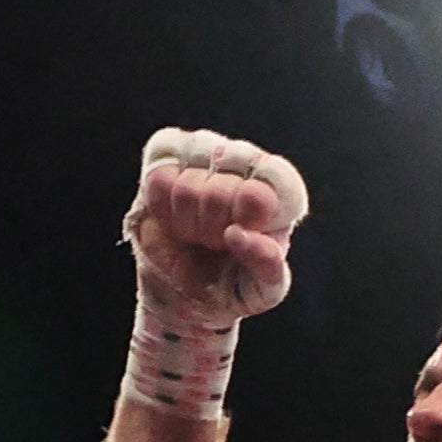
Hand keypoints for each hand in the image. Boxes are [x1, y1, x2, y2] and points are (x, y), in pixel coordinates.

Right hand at [123, 129, 305, 325]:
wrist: (188, 283)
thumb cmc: (234, 282)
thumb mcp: (261, 288)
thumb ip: (265, 265)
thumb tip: (240, 235)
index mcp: (283, 193)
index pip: (273, 178)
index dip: (249, 208)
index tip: (236, 234)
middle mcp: (247, 164)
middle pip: (222, 190)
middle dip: (213, 231)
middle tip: (215, 243)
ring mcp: (208, 153)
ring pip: (187, 186)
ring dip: (187, 223)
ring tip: (197, 233)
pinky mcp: (170, 155)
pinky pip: (159, 179)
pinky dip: (163, 210)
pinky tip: (175, 218)